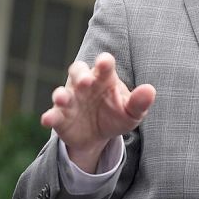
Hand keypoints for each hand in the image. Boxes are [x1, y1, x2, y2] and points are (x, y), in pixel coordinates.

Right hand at [41, 52, 155, 172]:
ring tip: (62, 98)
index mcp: (105, 78)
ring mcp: (70, 100)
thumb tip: (150, 90)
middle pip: (78, 70)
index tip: (105, 62)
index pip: (104, 65)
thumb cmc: (117, 116)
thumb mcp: (132, 112)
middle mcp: (85, 85)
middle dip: (80, 74)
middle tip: (86, 81)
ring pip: (62, 91)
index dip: (104, 62)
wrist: (98, 136)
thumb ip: (139, 102)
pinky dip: (49, 116)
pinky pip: (52, 114)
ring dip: (60, 94)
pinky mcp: (60, 117)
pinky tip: (48, 119)